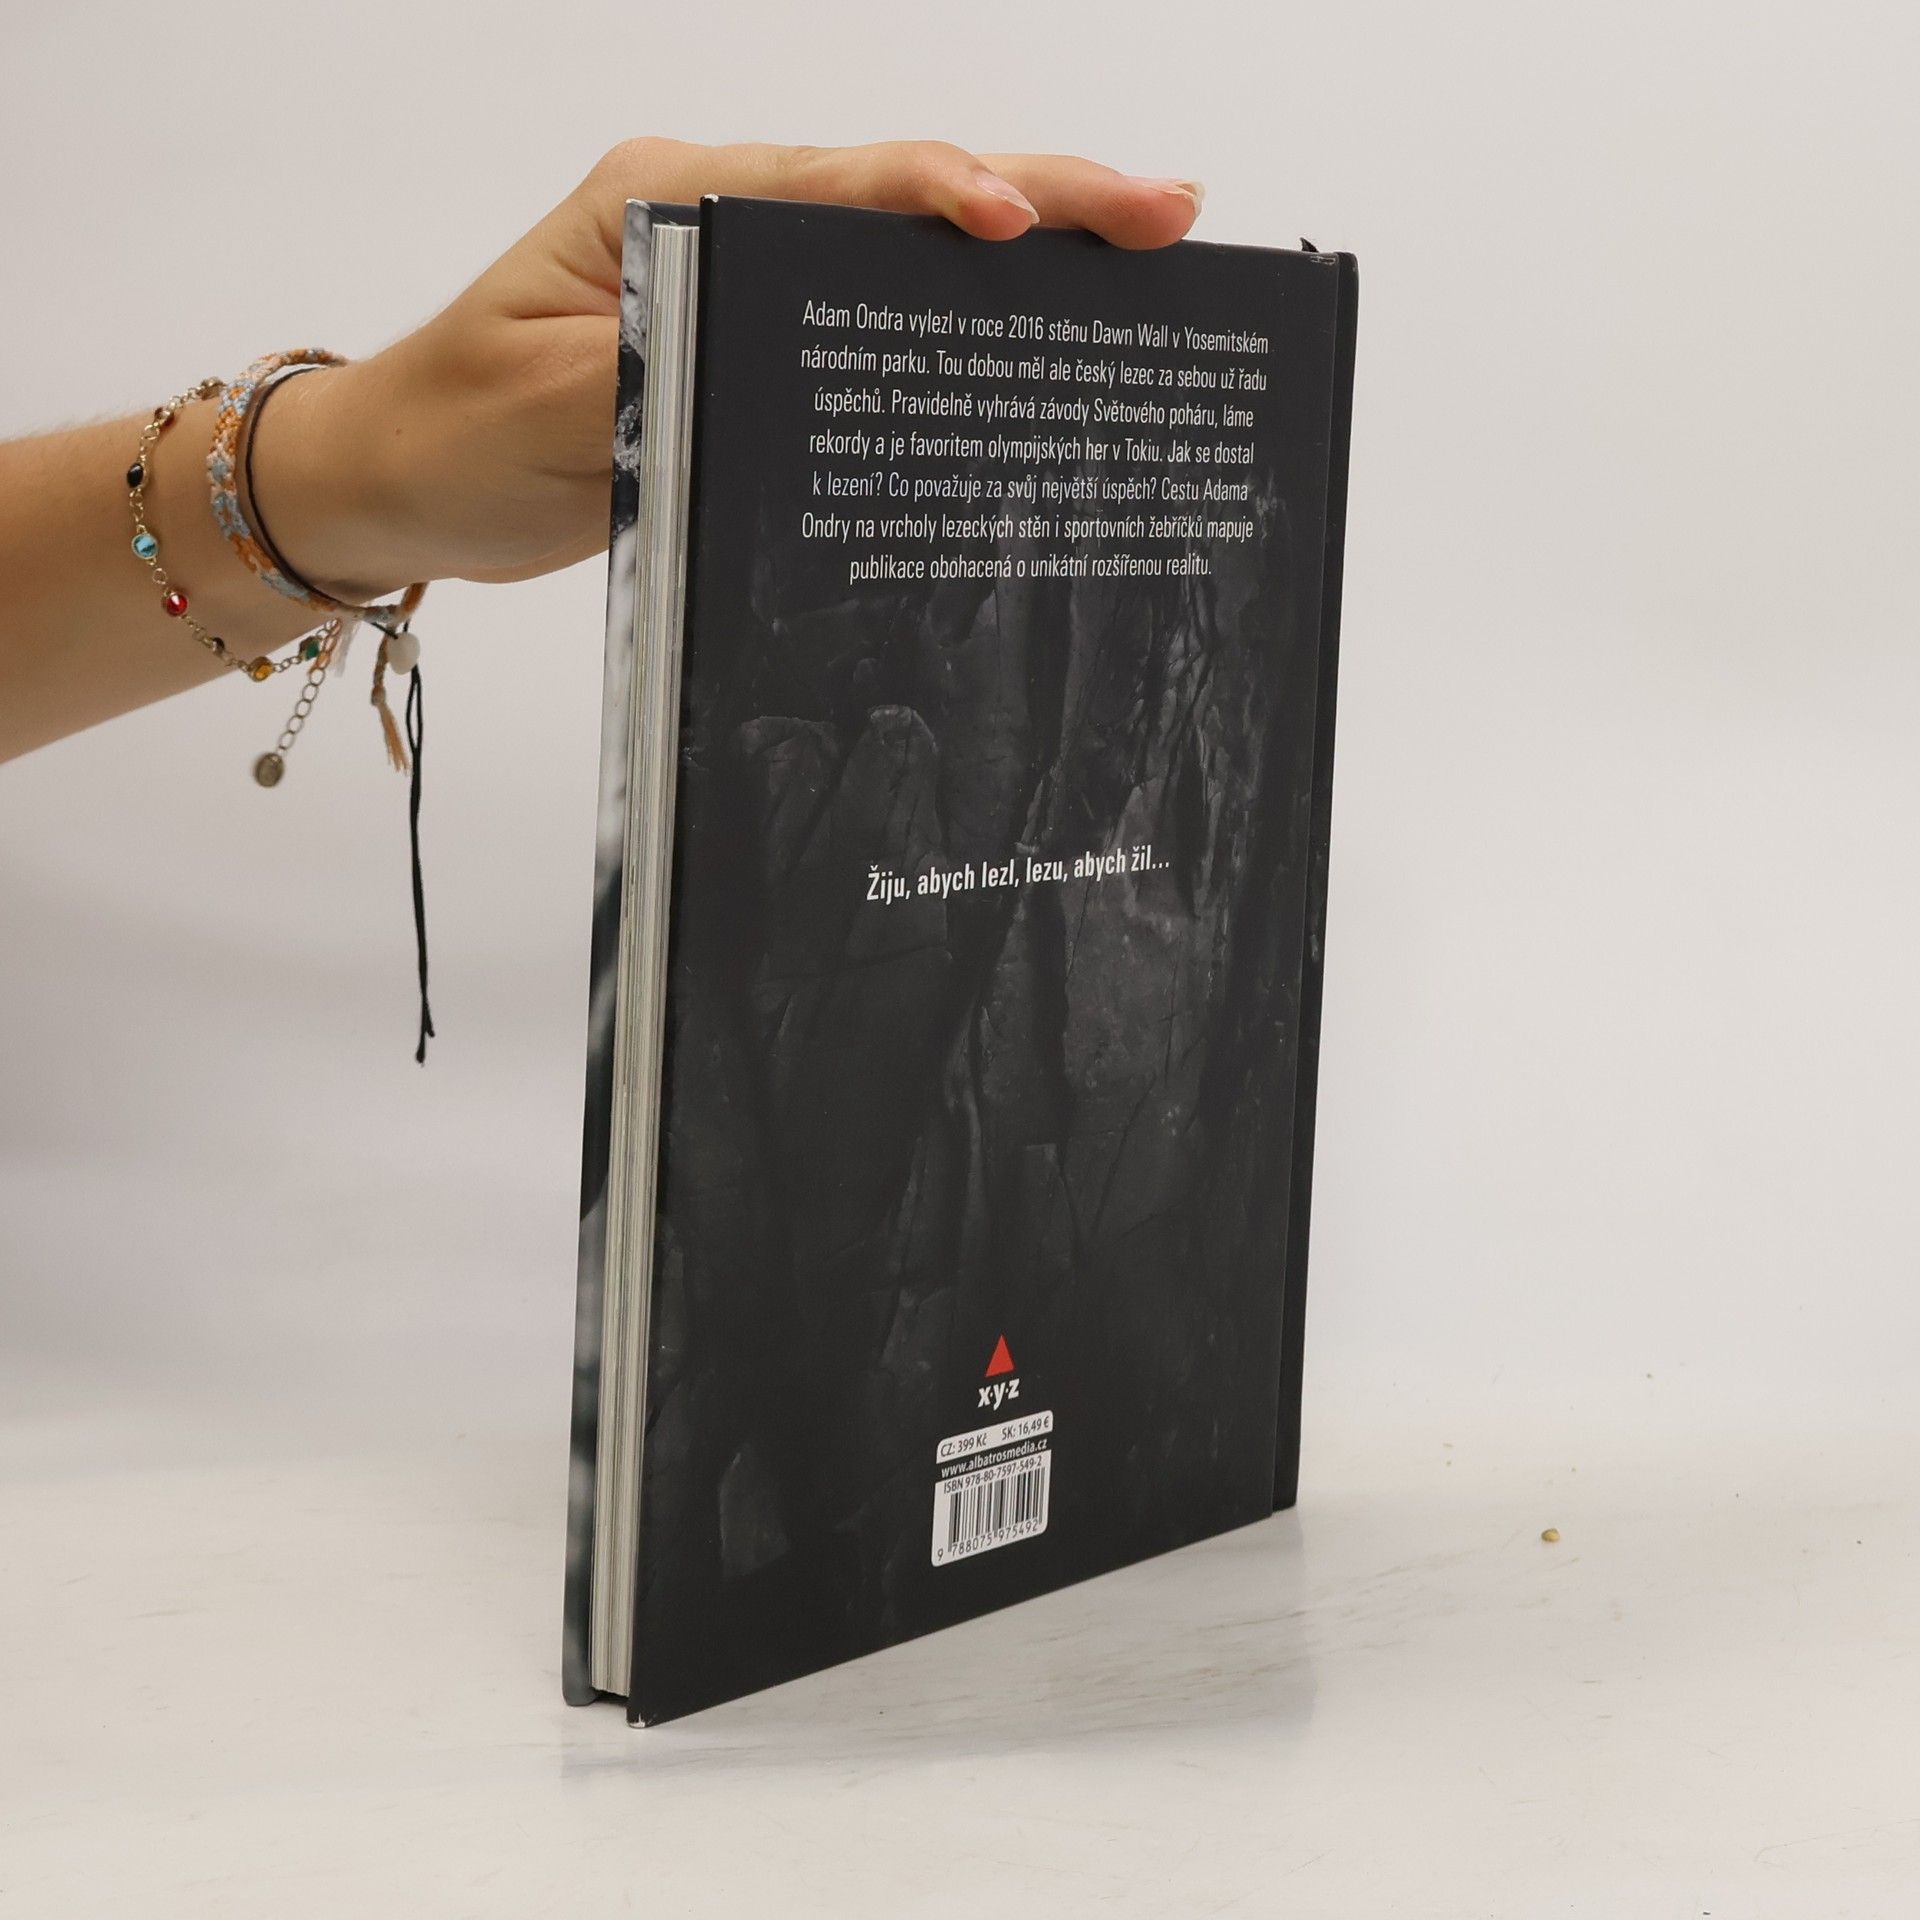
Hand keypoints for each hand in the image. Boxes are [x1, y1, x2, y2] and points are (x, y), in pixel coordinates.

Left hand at [260, 140, 1203, 599]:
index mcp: (667, 199)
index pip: (833, 182)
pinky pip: (866, 308)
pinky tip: (1032, 322)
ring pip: (898, 243)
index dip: (941, 195)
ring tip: (1143, 250)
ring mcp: (735, 270)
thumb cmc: (454, 437)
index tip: (1026, 225)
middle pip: (897, 190)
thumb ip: (661, 366)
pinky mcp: (743, 335)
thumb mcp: (547, 411)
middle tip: (1167, 210)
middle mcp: (714, 212)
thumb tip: (779, 346)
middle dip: (1039, 195)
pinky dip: (956, 311)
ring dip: (1022, 242)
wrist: (397, 480)